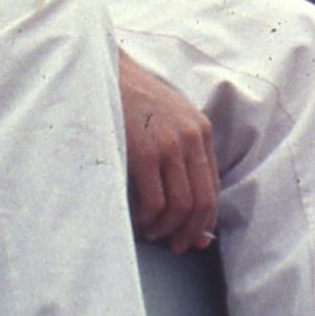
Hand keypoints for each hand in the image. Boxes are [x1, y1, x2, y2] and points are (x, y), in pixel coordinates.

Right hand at [119, 53, 218, 252]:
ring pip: (180, 206)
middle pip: (201, 201)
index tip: (192, 236)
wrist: (101, 68)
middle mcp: (190, 137)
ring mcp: (167, 144)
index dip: (204, 219)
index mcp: (200, 129)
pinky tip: (139, 221)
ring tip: (153, 234)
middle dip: (189, 232)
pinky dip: (148, 219)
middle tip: (175, 246)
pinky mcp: (143, 152)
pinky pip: (154, 201)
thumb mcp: (166, 119)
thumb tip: (194, 213)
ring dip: (167, 229)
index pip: (213, 187)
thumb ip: (181, 157)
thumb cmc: (128, 98)